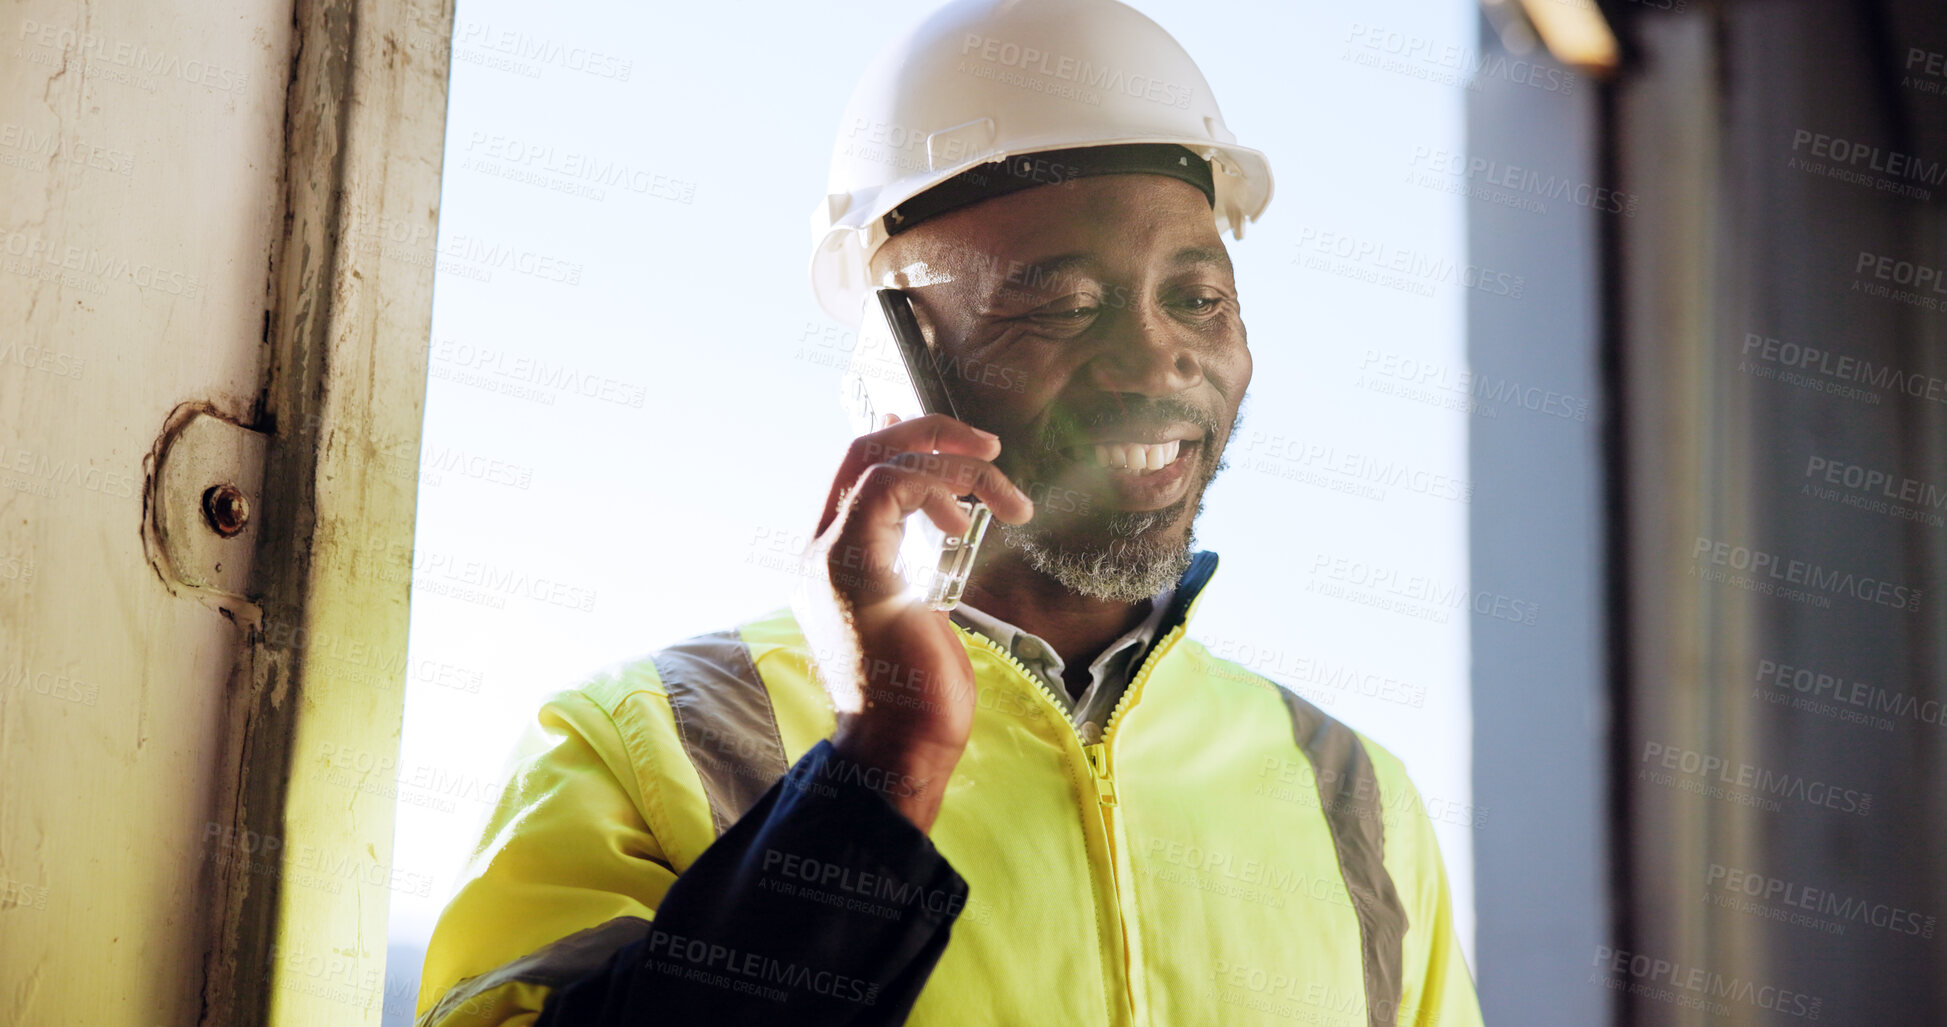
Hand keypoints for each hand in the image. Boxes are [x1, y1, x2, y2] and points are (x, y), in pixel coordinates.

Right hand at [800, 413, 1032, 830]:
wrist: (903, 747)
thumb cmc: (921, 696)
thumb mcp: (923, 613)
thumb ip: (920, 568)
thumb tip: (943, 527)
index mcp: (834, 560)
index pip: (858, 475)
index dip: (909, 445)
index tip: (969, 455)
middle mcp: (821, 551)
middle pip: (862, 450)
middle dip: (931, 433)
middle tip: (990, 447)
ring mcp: (831, 556)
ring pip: (880, 459)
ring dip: (953, 464)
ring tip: (1003, 498)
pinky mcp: (855, 565)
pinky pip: (892, 484)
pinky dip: (942, 485)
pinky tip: (972, 524)